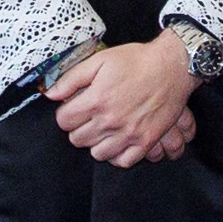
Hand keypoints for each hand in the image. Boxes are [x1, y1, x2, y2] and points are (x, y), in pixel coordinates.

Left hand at [47, 36, 203, 169]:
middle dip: (79, 128)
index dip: (66, 113)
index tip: (74, 108)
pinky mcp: (146, 141)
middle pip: (78, 140)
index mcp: (96, 100)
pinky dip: (117, 155)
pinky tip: (118, 142)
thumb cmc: (137, 61)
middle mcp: (110, 120)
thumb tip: (50, 94)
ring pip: (98, 153)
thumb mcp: (100, 60)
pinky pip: (123, 161)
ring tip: (103, 129)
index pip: (64, 121)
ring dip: (96, 142)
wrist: (172, 66)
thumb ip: (71, 78)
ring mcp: (129, 134)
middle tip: (89, 117)